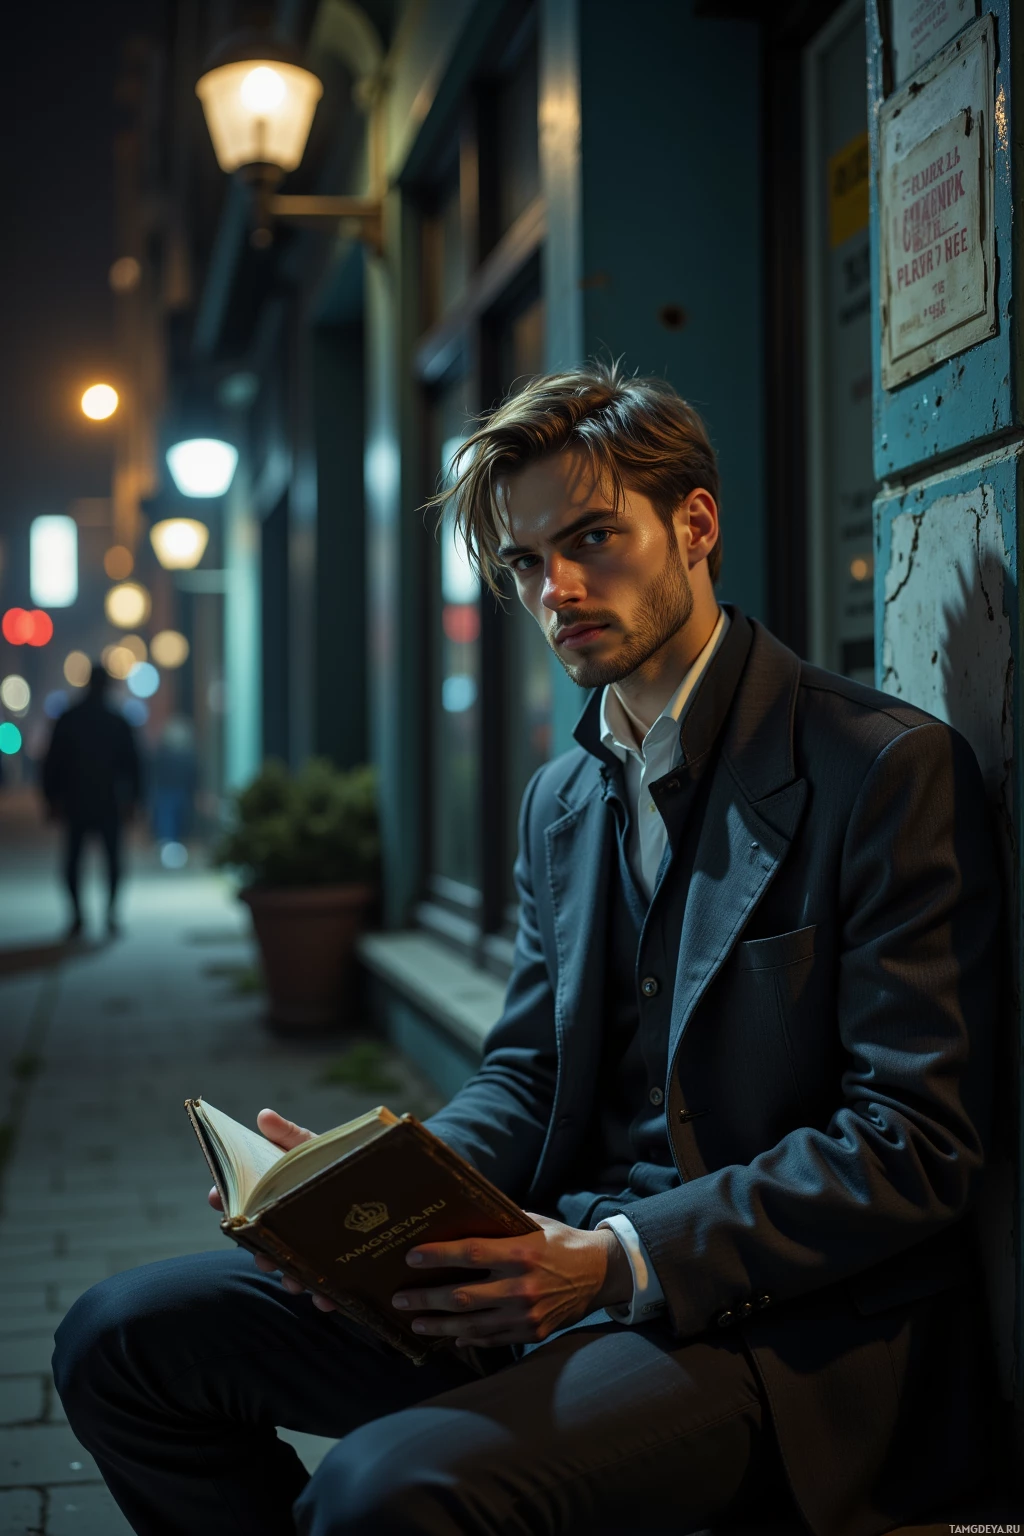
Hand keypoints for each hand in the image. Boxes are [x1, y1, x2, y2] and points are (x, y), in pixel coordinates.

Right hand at [207, 1110, 338, 1312]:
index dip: (226, 1197)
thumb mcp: (317, 1150)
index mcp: (276, 1198)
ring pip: (292, 1271)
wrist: (385, 1184)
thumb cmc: (340, 1165)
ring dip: (290, 1279)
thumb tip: (264, 1115)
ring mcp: (309, 1251)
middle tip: (262, 1257)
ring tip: (296, 1283)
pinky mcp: (335, 1270)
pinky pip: (326, 1290)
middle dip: (260, 1253)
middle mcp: (286, 1228)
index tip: (216, 1195)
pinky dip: (324, 1297)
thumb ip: (291, 1137)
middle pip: (263, 1244)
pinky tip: (327, 1299)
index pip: (243, 1202)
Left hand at [390, 1213, 632, 1347]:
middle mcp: (521, 1286)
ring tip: (415, 1321)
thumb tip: (462, 1216)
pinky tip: (450, 1335)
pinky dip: (468, 1338)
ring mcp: (525, 1314)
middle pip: (462, 1295)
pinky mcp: (531, 1332)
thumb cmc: (559, 1242)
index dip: (438, 1256)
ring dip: (438, 1324)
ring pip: (471, 1324)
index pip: (471, 1253)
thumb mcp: (533, 1224)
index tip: (412, 1256)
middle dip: (425, 1297)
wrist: (598, 1274)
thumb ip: (500, 1225)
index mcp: (521, 1253)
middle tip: (400, 1297)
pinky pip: (491, 1339)